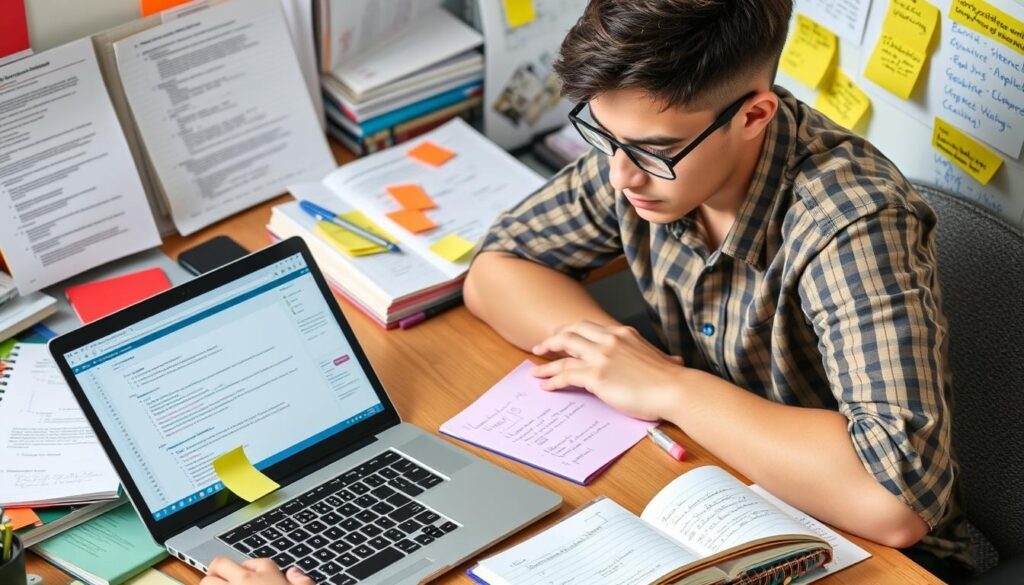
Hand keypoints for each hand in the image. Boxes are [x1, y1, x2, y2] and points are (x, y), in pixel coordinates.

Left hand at [201, 558, 311, 584]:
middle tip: (220, 582)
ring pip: (205, 583)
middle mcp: (245, 579)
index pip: (247, 561)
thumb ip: (302, 582)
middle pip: (218, 564)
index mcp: (267, 571)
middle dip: (216, 573)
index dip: (244, 570)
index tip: (245, 578)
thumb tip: (294, 573)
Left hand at [531, 321, 684, 420]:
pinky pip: (566, 375)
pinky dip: (552, 379)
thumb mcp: (662, 359)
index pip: (589, 328)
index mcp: (623, 333)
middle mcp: (609, 340)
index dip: (571, 332)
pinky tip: (546, 385)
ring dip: (546, 362)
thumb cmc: (671, 379)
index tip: (562, 337)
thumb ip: (659, 358)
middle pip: (570, 333)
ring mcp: (601, 357)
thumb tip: (673, 362)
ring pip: (563, 354)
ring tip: (536, 370)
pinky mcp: (596, 376)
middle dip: (552, 340)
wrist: (675, 389)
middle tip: (541, 348)